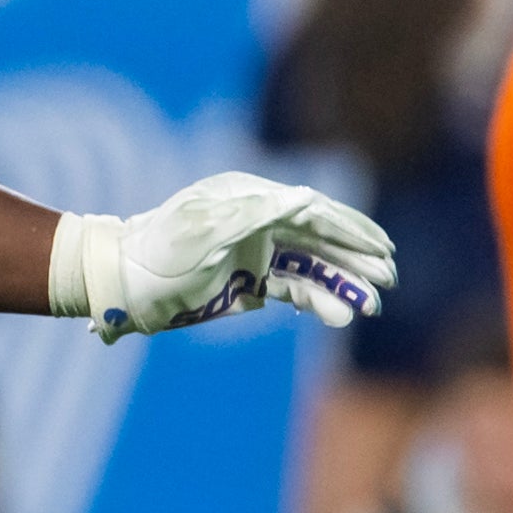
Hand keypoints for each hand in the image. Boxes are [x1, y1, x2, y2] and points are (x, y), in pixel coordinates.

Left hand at [50, 174, 393, 344]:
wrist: (123, 284)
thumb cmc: (158, 253)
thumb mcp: (203, 232)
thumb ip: (255, 215)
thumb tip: (305, 197)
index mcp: (251, 198)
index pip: (314, 211)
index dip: (350, 229)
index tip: (382, 249)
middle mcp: (260, 221)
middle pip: (320, 239)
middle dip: (356, 259)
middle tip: (389, 280)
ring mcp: (257, 251)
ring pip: (312, 267)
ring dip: (343, 284)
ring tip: (372, 306)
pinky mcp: (251, 281)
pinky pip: (294, 290)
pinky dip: (318, 301)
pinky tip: (342, 315)